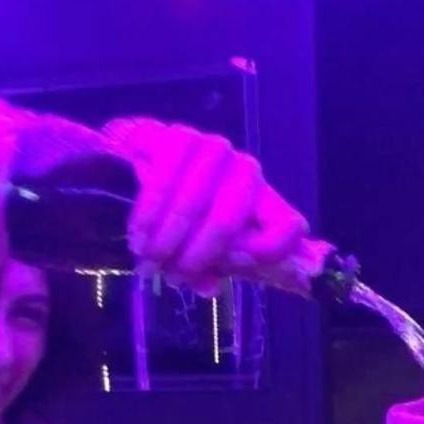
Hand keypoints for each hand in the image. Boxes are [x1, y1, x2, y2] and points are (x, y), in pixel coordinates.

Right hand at [103, 117, 319, 294]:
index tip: (235, 266)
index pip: (288, 226)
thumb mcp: (203, 253)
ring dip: (167, 239)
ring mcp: (214, 150)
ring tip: (147, 260)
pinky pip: (164, 178)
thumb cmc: (181, 221)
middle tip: (171, 276)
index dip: (268, 250)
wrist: (135, 170)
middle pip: (228, 221)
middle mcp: (246, 172)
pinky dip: (149, 214)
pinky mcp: (179, 137)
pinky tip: (137, 234)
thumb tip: (210, 286)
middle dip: (196, 256)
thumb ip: (212, 271)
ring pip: (194, 202)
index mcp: (262, 205)